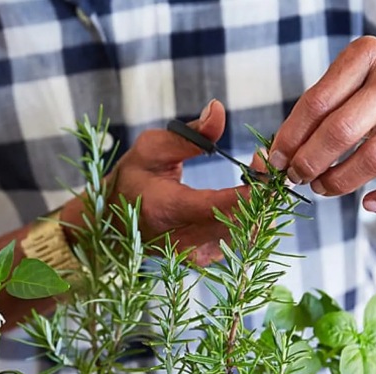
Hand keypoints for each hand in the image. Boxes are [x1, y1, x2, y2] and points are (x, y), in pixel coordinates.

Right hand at [62, 100, 248, 265]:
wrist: (111, 221)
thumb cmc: (131, 180)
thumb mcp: (152, 148)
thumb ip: (190, 134)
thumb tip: (218, 110)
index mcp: (167, 209)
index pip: (221, 204)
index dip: (251, 187)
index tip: (264, 163)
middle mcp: (182, 240)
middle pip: (240, 222)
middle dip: (260, 193)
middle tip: (263, 165)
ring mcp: (193, 255)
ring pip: (244, 235)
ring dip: (258, 207)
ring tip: (256, 180)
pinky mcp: (202, 261)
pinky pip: (237, 243)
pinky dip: (248, 221)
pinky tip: (245, 201)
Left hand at [268, 36, 375, 213]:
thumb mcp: (358, 74)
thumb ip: (319, 106)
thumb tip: (269, 159)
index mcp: (367, 55)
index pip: (315, 103)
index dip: (288, 139)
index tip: (275, 161)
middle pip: (340, 132)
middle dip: (308, 163)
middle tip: (296, 177)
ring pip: (373, 160)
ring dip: (338, 183)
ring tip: (323, 188)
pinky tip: (369, 203)